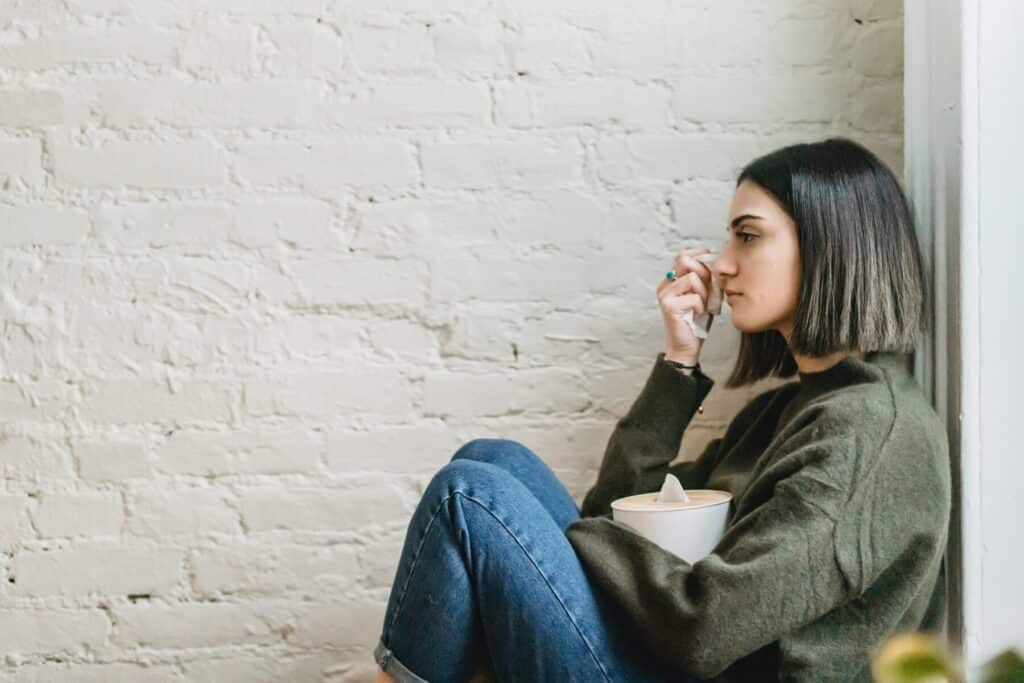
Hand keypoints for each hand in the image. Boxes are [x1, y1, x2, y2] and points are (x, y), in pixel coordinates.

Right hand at [657, 247, 713, 363]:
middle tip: (709, 288)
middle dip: (703, 271)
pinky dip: (701, 306)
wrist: (687, 346)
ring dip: (704, 292)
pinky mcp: (669, 306)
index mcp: (672, 281)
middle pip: (684, 261)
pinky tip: (698, 313)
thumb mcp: (704, 294)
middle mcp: (665, 286)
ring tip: (703, 304)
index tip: (710, 261)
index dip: (698, 255)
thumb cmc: (696, 321)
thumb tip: (713, 261)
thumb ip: (705, 279)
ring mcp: (665, 295)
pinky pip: (694, 297)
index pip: (683, 256)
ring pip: (692, 278)